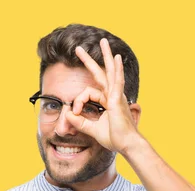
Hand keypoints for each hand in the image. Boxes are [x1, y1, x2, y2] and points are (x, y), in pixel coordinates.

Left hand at [65, 38, 141, 153]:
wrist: (126, 145)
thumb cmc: (114, 138)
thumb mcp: (92, 129)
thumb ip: (79, 122)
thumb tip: (67, 114)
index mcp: (107, 100)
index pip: (87, 93)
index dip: (77, 102)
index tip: (74, 113)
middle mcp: (112, 95)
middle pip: (100, 73)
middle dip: (89, 60)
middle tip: (78, 49)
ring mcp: (117, 96)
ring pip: (109, 72)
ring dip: (106, 56)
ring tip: (103, 42)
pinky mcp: (118, 100)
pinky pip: (117, 82)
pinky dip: (117, 70)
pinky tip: (117, 58)